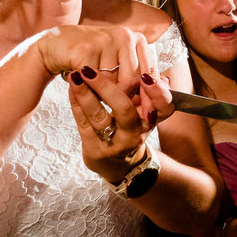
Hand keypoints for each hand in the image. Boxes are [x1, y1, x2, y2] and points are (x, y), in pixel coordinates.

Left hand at [68, 61, 173, 182]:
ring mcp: (114, 142)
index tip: (146, 76)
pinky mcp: (95, 148)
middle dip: (105, 88)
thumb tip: (153, 72)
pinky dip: (76, 103)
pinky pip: (83, 122)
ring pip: (99, 116)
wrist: (120, 165)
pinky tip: (72, 88)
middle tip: (90, 71)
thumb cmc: (132, 131)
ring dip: (85, 94)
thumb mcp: (146, 114)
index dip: (158, 92)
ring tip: (75, 76)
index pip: (163, 106)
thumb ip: (149, 93)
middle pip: (124, 110)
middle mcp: (136, 132)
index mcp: (152, 120)